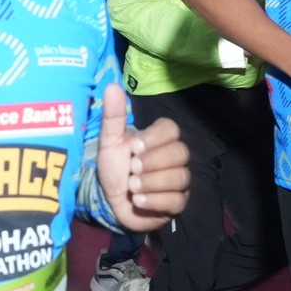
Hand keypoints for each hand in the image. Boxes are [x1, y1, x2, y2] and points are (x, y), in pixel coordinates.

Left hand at [95, 108, 189, 233]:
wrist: (109, 201)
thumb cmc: (113, 168)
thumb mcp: (109, 142)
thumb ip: (113, 116)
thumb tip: (112, 86)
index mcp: (159, 139)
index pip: (171, 129)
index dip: (154, 138)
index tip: (134, 147)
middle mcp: (174, 158)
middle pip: (180, 152)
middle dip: (153, 161)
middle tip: (132, 168)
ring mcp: (179, 181)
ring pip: (181, 177)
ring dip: (153, 182)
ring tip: (132, 186)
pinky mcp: (177, 204)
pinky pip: (177, 200)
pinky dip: (156, 200)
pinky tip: (138, 200)